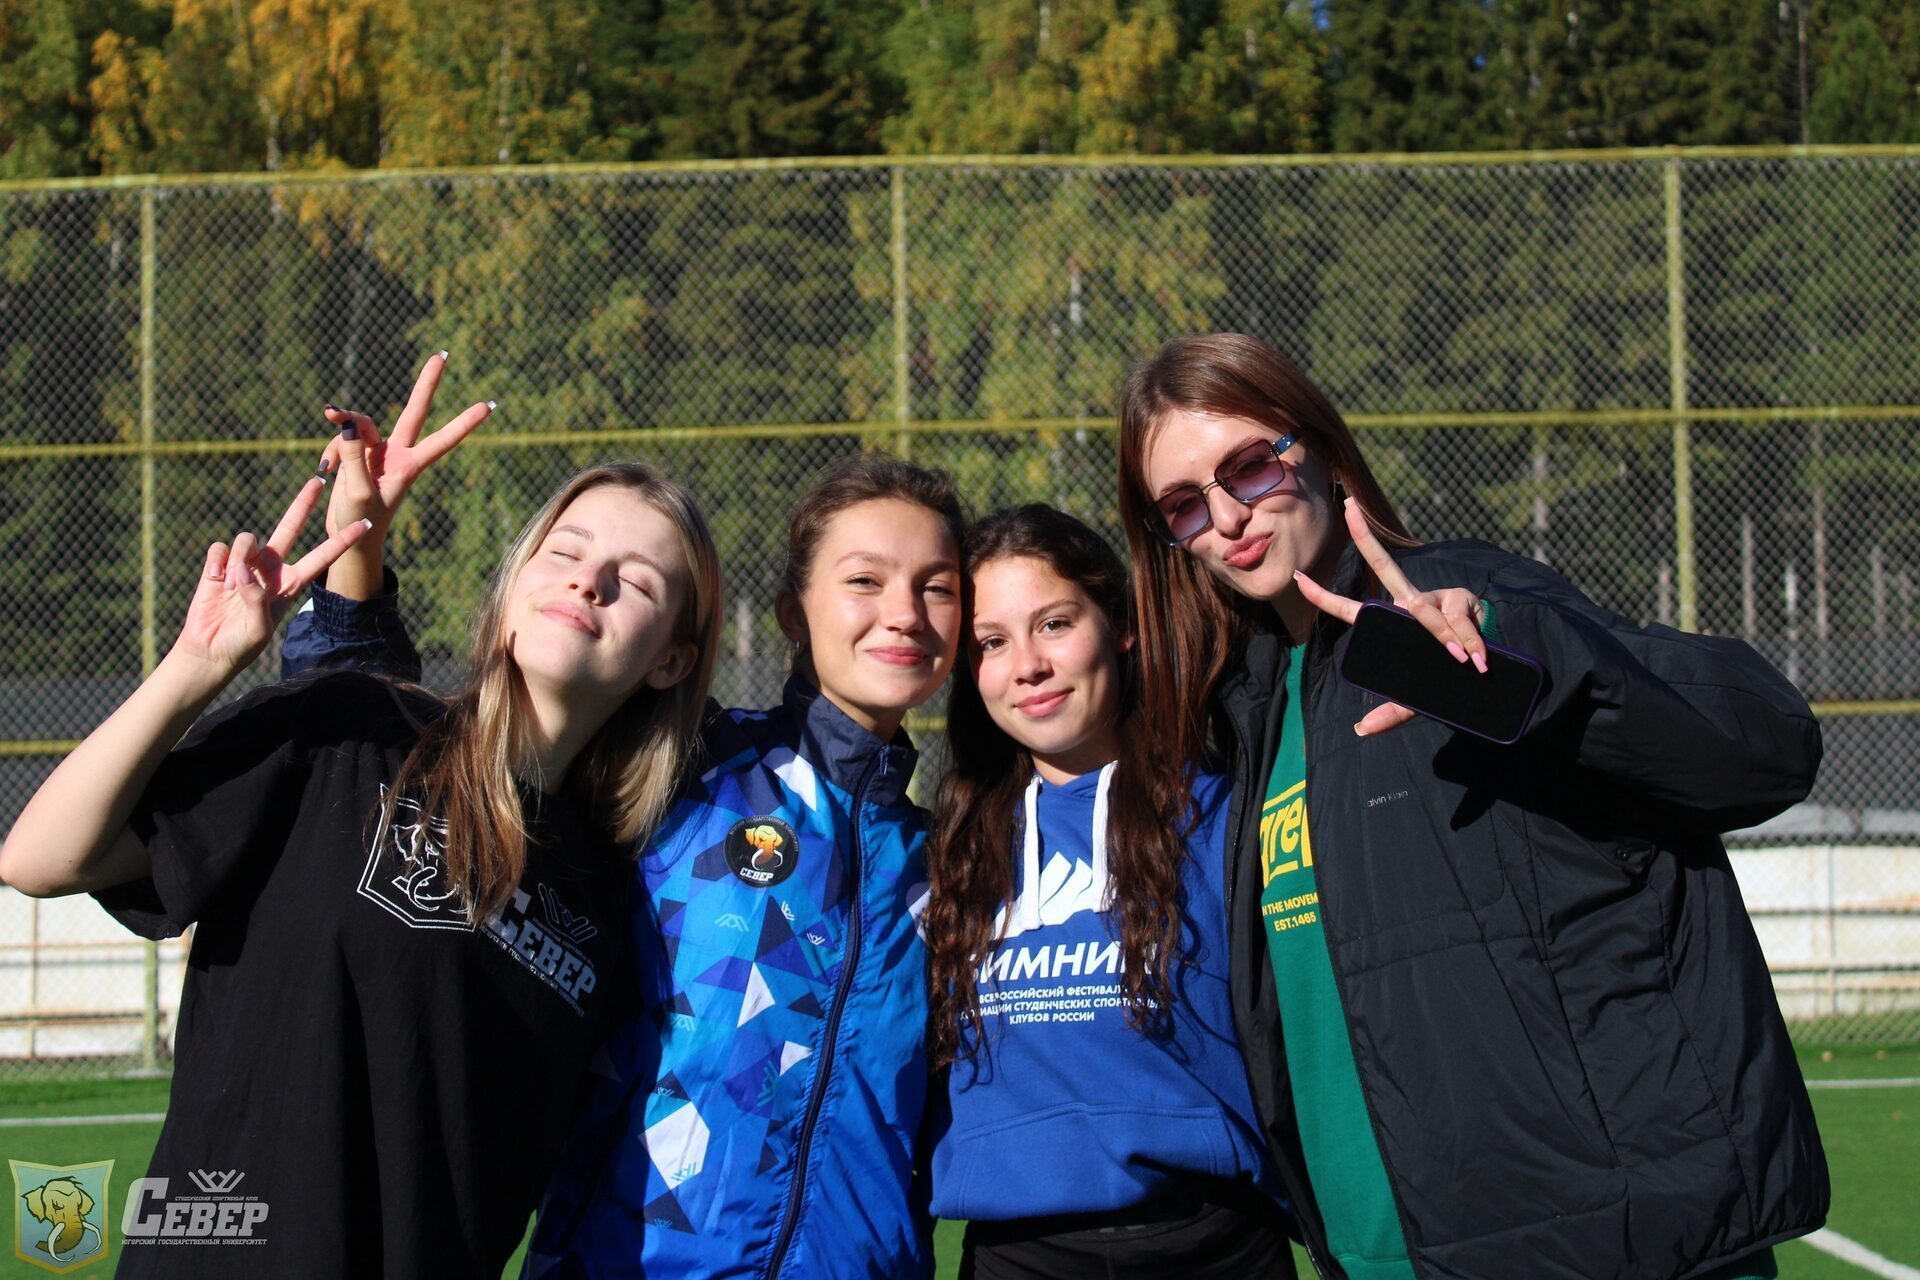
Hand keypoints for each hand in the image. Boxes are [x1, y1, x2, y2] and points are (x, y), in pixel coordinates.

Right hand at [169, 479, 371, 679]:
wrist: (211, 649)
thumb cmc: (242, 645)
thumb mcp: (258, 630)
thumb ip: (256, 602)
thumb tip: (245, 573)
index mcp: (291, 583)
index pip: (322, 557)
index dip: (343, 541)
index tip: (365, 524)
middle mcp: (272, 568)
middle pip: (290, 527)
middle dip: (303, 503)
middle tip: (319, 479)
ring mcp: (246, 564)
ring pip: (247, 539)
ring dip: (238, 561)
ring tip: (231, 588)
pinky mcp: (220, 565)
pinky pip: (220, 548)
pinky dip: (217, 562)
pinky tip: (215, 580)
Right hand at [318, 351, 492, 535]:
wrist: (349, 537)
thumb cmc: (362, 522)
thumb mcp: (358, 492)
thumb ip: (353, 457)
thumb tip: (348, 424)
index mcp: (410, 466)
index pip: (443, 440)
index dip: (464, 423)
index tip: (488, 406)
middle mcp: (398, 453)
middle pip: (415, 411)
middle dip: (427, 383)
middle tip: (443, 355)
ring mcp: (378, 451)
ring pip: (360, 425)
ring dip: (342, 427)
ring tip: (329, 448)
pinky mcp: (357, 453)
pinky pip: (341, 439)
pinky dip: (331, 450)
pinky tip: (325, 470)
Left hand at [1294, 498, 1487, 736]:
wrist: (1491, 667)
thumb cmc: (1447, 675)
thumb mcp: (1417, 698)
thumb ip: (1392, 713)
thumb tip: (1361, 730)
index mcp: (1392, 624)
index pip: (1351, 609)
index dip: (1323, 596)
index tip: (1296, 577)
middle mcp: (1409, 603)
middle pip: (1384, 566)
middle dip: (1365, 537)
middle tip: (1348, 507)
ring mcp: (1436, 598)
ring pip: (1427, 614)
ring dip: (1446, 640)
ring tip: (1466, 663)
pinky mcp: (1462, 600)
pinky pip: (1460, 625)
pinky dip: (1470, 644)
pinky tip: (1480, 660)